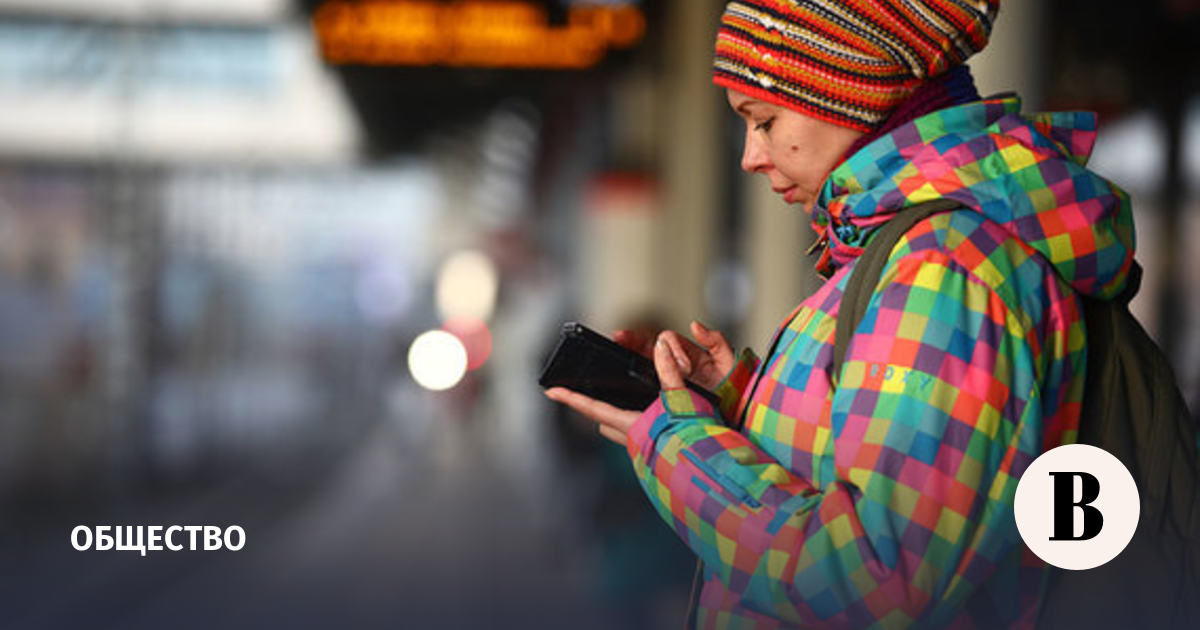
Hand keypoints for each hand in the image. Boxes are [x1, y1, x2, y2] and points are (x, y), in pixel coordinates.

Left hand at [545, 333, 685, 445]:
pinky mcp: (657, 455)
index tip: (551, 391)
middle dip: (597, 409)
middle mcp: (634, 440)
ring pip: (620, 431)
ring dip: (618, 418)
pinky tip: (653, 418)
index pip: (593, 409)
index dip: (571, 398)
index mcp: (632, 425)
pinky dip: (639, 425)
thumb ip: (670, 371)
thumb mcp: (683, 399)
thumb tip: (660, 346)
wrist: (713, 469)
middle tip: (592, 394)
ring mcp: (645, 450)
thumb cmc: (698, 438)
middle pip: (604, 422)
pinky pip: (638, 437)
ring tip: (624, 404)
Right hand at [614, 321, 734, 390]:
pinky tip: (620, 387)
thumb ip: (715, 341)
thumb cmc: (735, 390)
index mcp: (688, 353)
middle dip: (631, 341)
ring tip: (617, 352)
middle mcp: (675, 365)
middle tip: (618, 338)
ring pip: (642, 366)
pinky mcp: (665, 398)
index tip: (646, 345)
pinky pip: (643, 390)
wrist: (737, 418)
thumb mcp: (728, 363)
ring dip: (629, 357)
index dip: (660, 341)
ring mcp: (668, 380)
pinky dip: (631, 386)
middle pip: (647, 348)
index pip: (664, 339)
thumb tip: (695, 326)